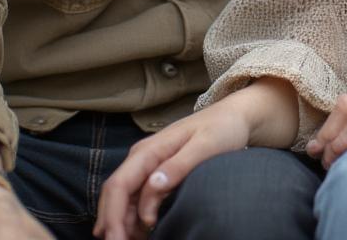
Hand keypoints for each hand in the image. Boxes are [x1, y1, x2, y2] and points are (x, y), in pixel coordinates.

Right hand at [94, 78, 297, 239]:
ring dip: (122, 224)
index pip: (119, 186)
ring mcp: (147, 165)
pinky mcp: (156, 172)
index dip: (113, 217)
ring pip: (124, 200)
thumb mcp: (205, 146)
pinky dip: (133, 219)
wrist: (234, 117)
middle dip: (112, 225)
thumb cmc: (222, 129)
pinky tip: (140, 235)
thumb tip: (151, 185)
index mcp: (150, 150)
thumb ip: (178, 165)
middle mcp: (142, 157)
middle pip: (115, 195)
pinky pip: (136, 199)